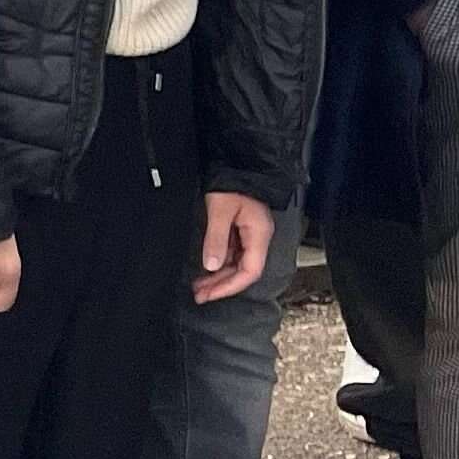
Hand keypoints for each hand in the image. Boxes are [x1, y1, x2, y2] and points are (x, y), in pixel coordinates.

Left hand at [195, 191, 274, 305]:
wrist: (238, 163)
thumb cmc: (232, 183)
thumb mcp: (220, 210)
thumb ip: (216, 239)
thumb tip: (210, 266)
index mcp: (259, 235)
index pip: (249, 272)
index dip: (230, 286)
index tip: (210, 294)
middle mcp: (258, 238)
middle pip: (243, 271)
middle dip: (221, 285)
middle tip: (199, 295)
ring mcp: (250, 234)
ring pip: (237, 263)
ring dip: (218, 276)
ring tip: (198, 286)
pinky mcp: (242, 230)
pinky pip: (232, 253)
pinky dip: (219, 263)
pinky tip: (206, 269)